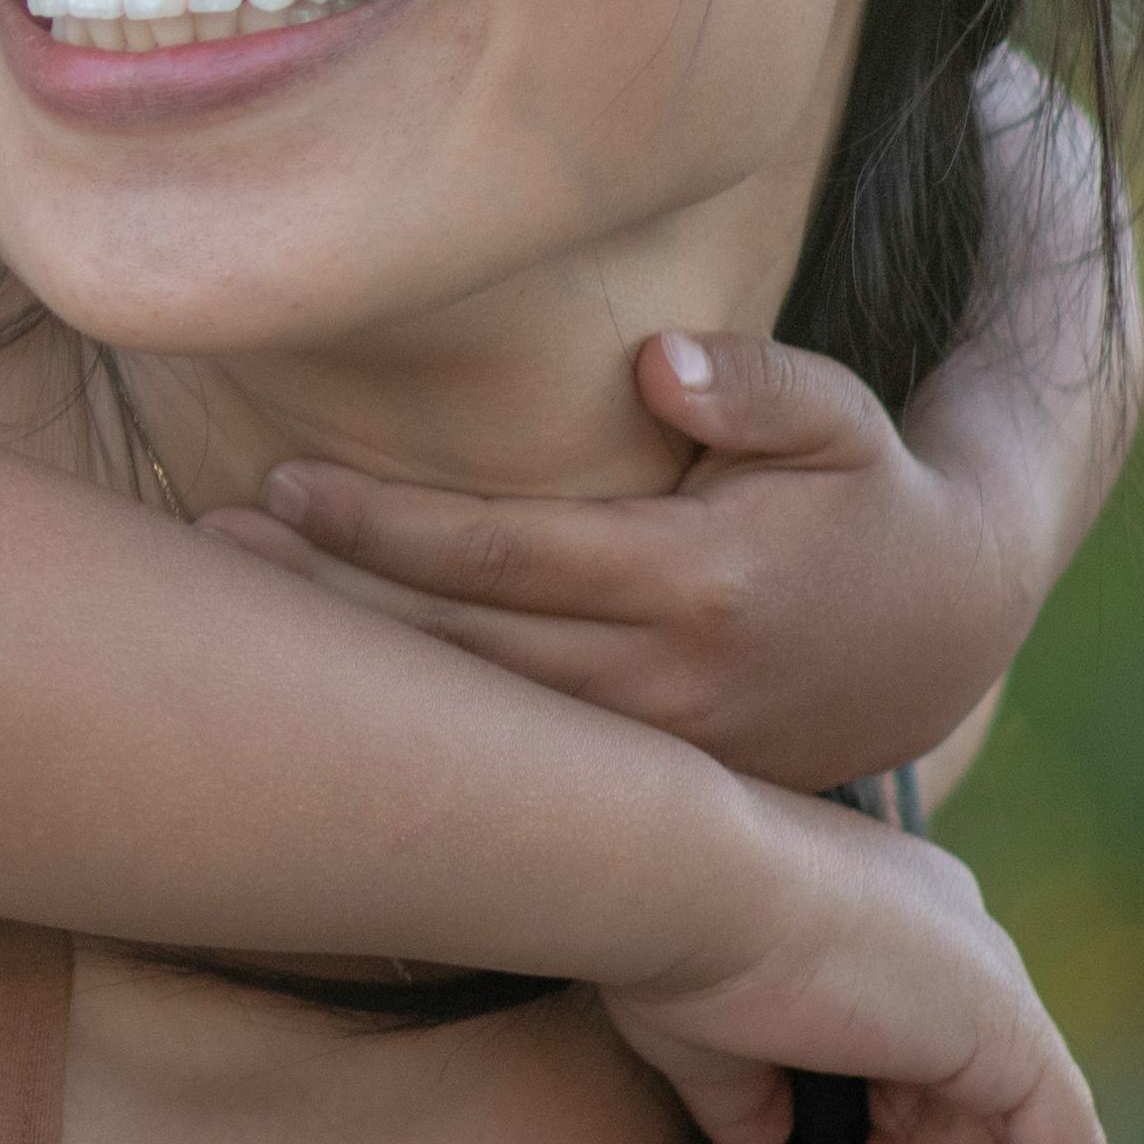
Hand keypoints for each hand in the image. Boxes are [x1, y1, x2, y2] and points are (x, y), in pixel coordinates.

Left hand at [209, 324, 1043, 795]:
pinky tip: (324, 695)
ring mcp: (653, 748)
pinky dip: (418, 729)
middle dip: (324, 601)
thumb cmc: (867, 494)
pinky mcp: (650, 784)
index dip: (383, 524)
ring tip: (225, 616)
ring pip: (471, 715)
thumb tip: (658, 358)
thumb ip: (760, 382)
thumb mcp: (843, 421)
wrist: (943, 632)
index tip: (282, 482)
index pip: (501, 553)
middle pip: (457, 646)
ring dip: (348, 669)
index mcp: (696, 580)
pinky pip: (514, 762)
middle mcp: (664, 679)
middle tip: (200, 553)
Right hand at [593, 793, 1096, 1143]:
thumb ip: (752, 1097)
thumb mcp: (711, 1040)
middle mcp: (957, 946)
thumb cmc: (674, 949)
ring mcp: (990, 985)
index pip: (925, 1070)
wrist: (683, 886)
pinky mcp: (1012, 1032)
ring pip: (1019, 1138)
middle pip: (974, 1109)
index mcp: (894, 930)